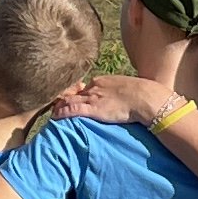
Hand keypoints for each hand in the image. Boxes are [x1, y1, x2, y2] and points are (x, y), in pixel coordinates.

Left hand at [55, 73, 169, 124]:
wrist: (144, 97)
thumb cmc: (141, 94)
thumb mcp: (125, 88)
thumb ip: (118, 92)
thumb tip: (119, 98)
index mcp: (101, 81)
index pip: (83, 88)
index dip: (74, 94)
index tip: (69, 100)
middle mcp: (94, 88)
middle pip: (73, 93)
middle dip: (62, 100)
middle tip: (55, 107)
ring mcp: (93, 98)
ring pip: (69, 101)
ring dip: (59, 107)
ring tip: (52, 114)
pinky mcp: (93, 110)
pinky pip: (73, 110)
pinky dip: (62, 113)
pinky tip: (56, 117)